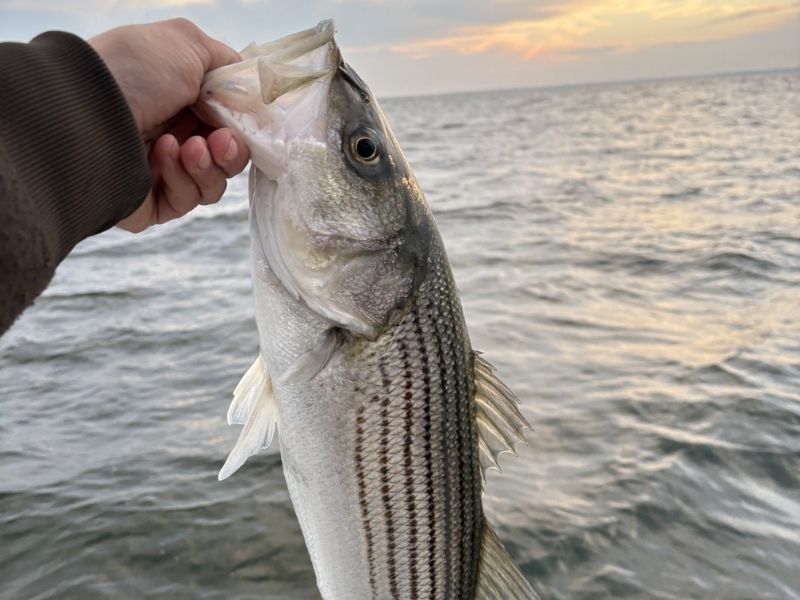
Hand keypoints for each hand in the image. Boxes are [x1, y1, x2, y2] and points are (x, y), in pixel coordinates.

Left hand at [89, 19, 249, 232]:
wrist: (86, 112)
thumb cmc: (134, 70)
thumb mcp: (187, 43)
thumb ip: (226, 63)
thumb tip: (249, 91)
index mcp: (181, 99)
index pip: (229, 122)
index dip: (244, 125)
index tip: (249, 122)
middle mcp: (172, 134)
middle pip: (227, 156)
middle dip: (231, 149)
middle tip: (222, 140)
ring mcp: (162, 171)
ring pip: (213, 182)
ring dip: (208, 164)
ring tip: (188, 147)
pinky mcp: (154, 203)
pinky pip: (189, 198)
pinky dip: (182, 176)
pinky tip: (162, 153)